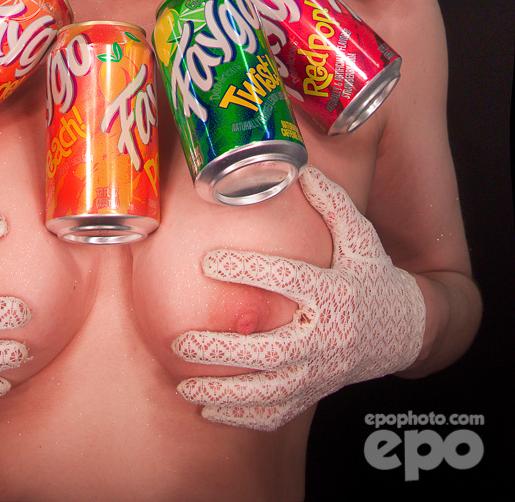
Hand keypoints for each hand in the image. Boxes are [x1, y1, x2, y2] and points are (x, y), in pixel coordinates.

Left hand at [173, 166, 425, 429]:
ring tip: (185, 386)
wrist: (405, 329)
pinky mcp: (314, 393)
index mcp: (334, 292)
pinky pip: (275, 413)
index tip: (208, 261)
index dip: (247, 270)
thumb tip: (299, 169)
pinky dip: (241, 418)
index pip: (287, 280)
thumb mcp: (360, 235)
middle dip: (223, 351)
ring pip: (268, 392)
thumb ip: (331, 202)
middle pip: (271, 352)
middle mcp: (325, 337)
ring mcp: (319, 372)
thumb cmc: (373, 275)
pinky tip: (208, 410)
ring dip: (223, 393)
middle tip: (182, 343)